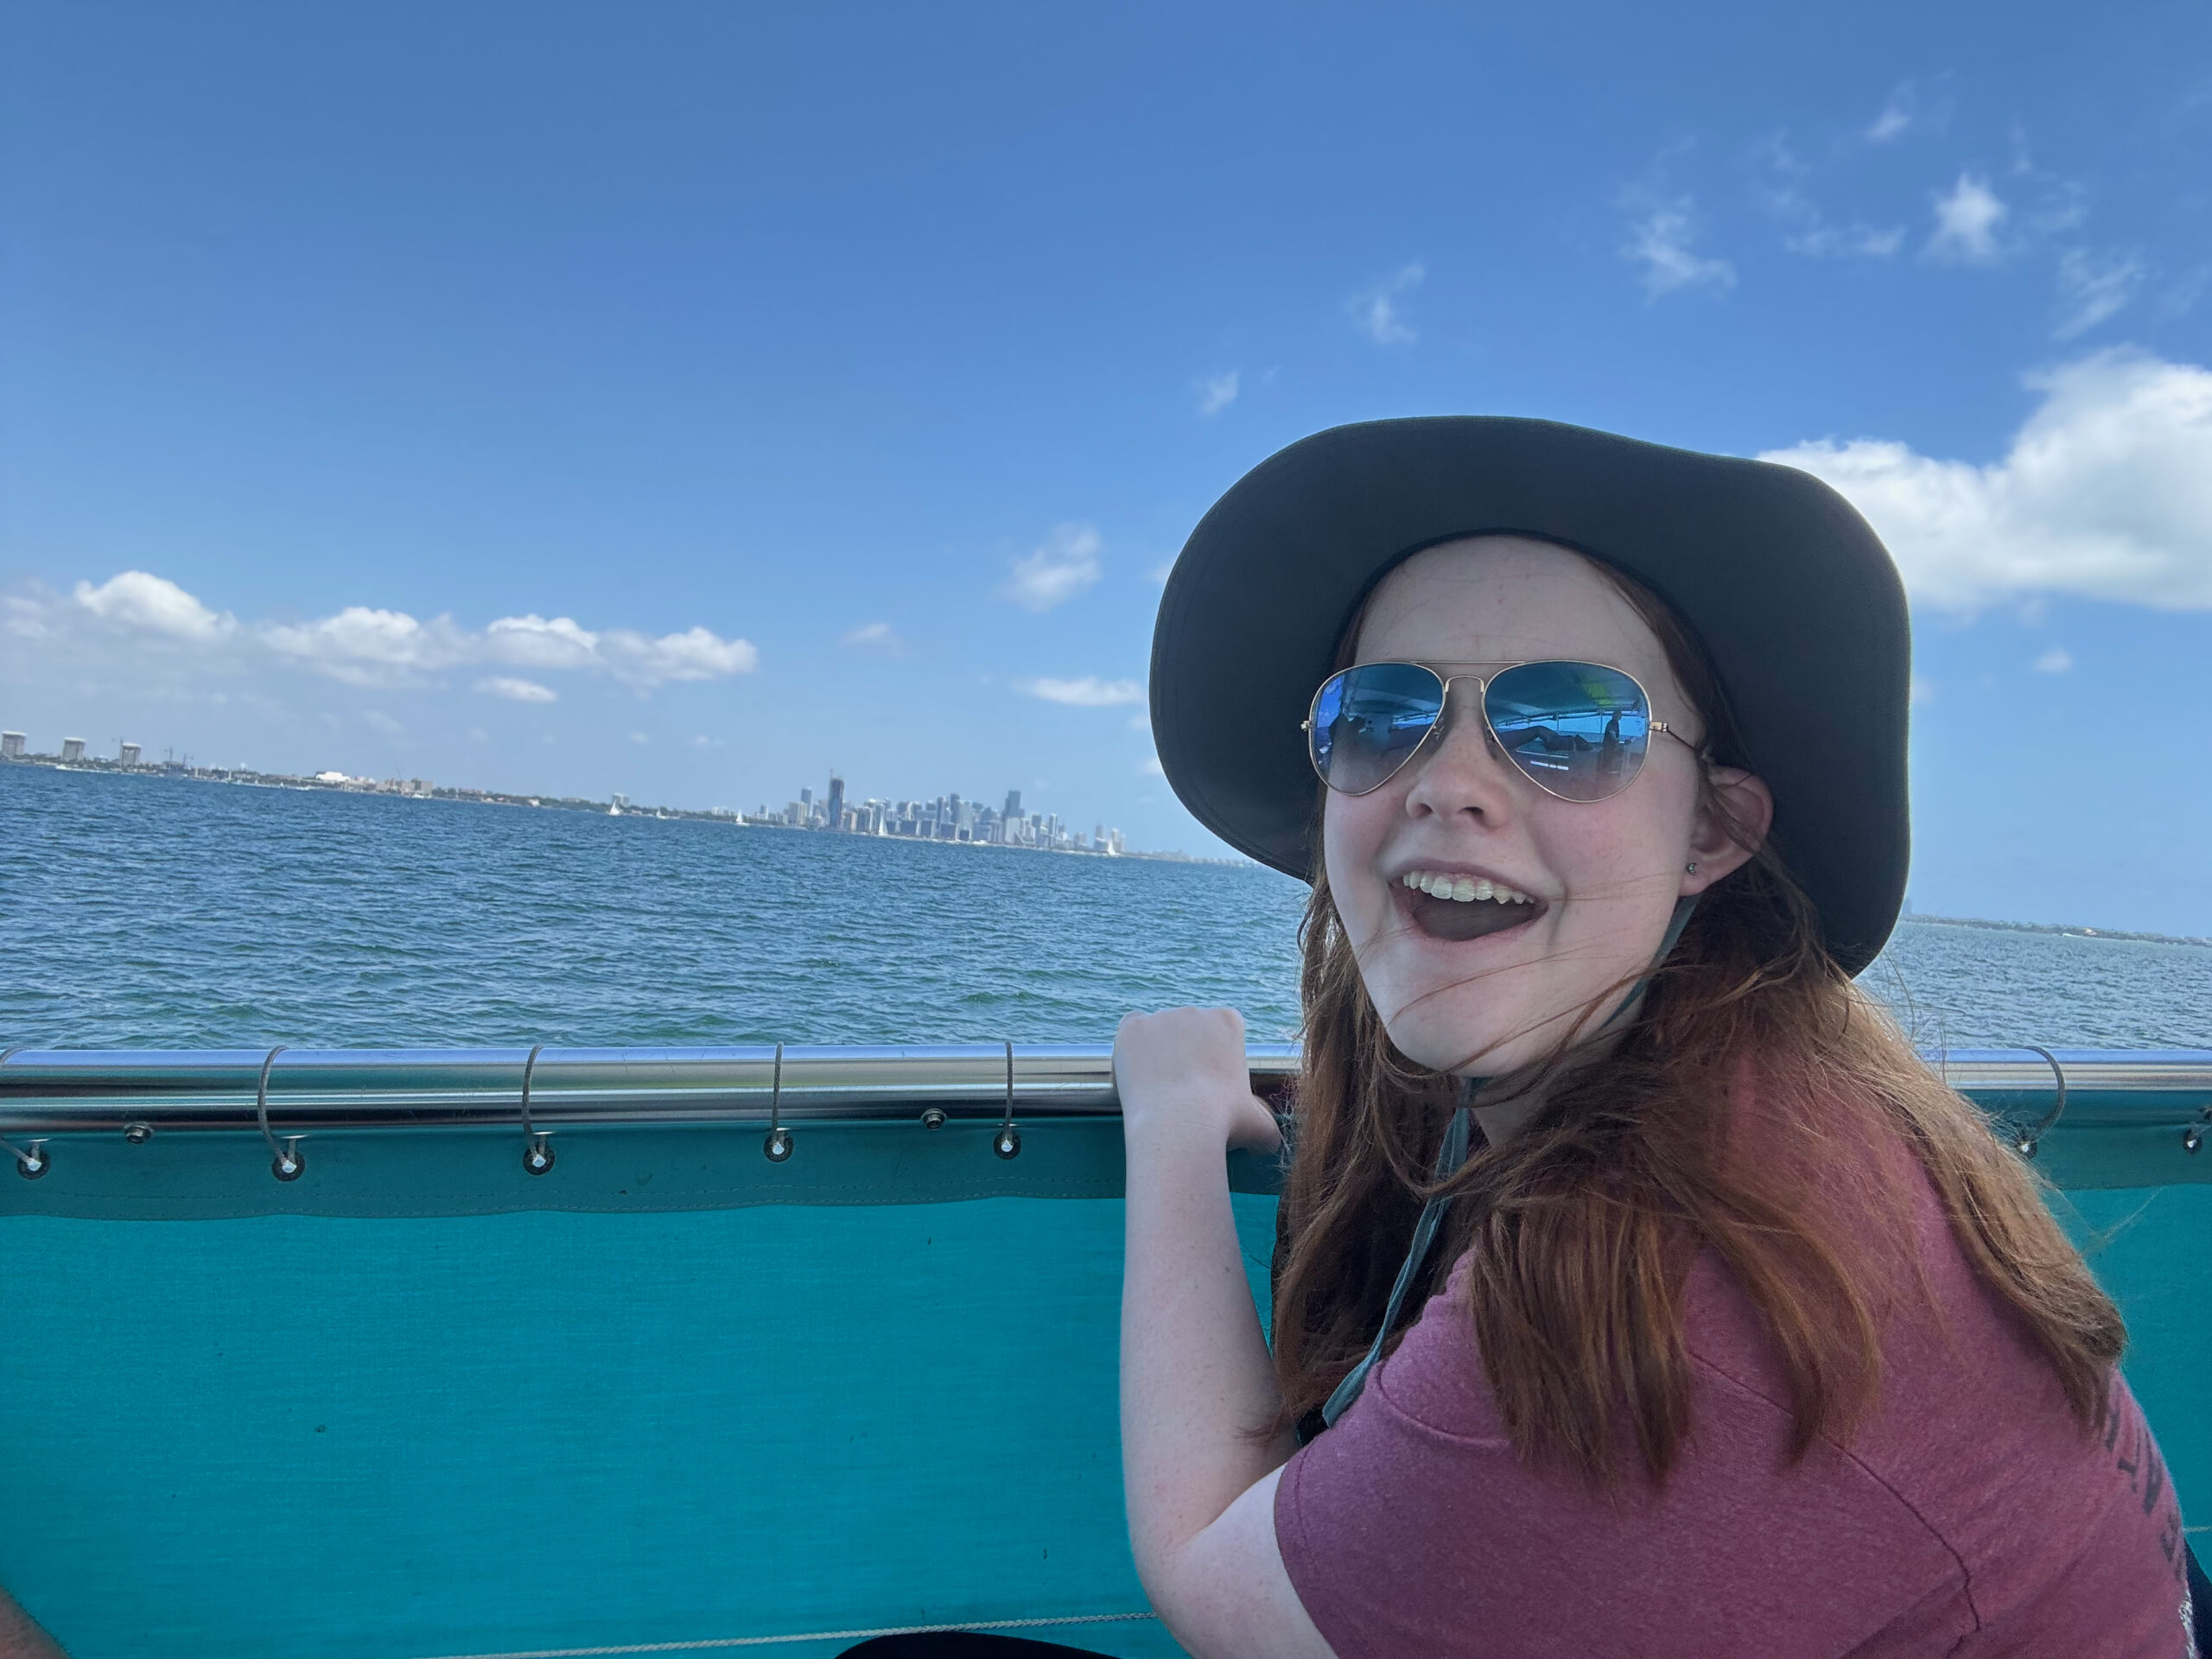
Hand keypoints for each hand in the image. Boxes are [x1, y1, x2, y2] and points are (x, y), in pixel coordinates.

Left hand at [1113, 1007, 1281, 1154]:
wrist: (1179, 1126)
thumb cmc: (1224, 1123)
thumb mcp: (1259, 1124)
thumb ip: (1266, 1122)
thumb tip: (1272, 1140)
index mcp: (1229, 1021)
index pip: (1220, 1029)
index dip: (1213, 1056)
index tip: (1209, 1083)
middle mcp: (1195, 1011)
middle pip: (1187, 1029)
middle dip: (1185, 1053)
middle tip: (1181, 1091)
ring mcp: (1161, 1016)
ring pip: (1158, 1030)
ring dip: (1158, 1052)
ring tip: (1157, 1088)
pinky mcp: (1133, 1026)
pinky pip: (1131, 1027)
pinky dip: (1131, 1045)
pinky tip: (1135, 1071)